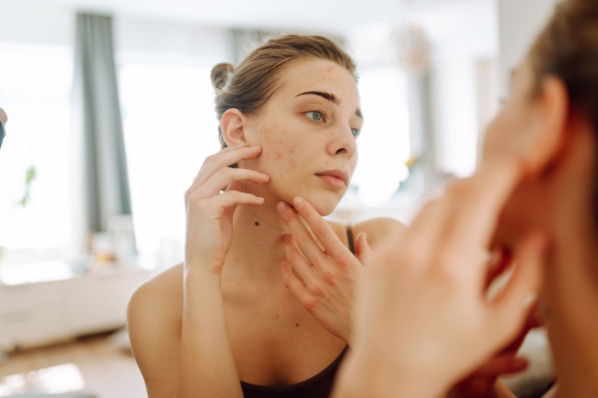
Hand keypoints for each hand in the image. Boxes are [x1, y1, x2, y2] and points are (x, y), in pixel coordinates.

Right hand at [184, 145, 268, 275]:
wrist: (202, 264)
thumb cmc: (214, 240)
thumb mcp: (223, 211)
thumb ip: (229, 193)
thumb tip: (241, 179)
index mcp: (195, 189)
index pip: (211, 160)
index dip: (230, 151)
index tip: (250, 148)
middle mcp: (193, 191)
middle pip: (217, 160)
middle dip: (240, 152)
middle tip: (260, 149)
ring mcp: (197, 199)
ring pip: (224, 173)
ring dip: (249, 173)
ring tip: (266, 178)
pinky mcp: (206, 210)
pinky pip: (231, 195)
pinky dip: (248, 196)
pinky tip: (260, 201)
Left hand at [276, 196, 370, 343]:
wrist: (370, 334)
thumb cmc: (375, 300)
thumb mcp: (375, 273)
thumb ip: (366, 252)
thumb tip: (361, 236)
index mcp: (345, 260)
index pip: (322, 229)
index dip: (308, 212)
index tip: (298, 199)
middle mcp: (328, 271)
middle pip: (303, 238)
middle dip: (291, 219)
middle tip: (281, 206)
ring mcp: (316, 287)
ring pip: (293, 258)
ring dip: (287, 243)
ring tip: (285, 234)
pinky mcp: (309, 302)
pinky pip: (291, 281)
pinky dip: (286, 269)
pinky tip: (285, 262)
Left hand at [333, 157, 547, 397]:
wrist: (389, 371)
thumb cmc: (449, 353)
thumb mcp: (498, 323)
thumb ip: (526, 276)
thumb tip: (540, 237)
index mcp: (452, 268)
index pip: (478, 198)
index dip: (500, 173)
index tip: (515, 164)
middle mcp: (417, 253)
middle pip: (451, 192)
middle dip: (478, 183)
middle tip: (496, 188)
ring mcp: (391, 254)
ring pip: (426, 206)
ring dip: (452, 204)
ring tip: (469, 220)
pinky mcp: (374, 259)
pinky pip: (406, 227)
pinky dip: (429, 225)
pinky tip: (439, 245)